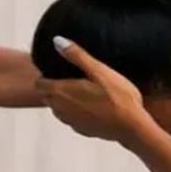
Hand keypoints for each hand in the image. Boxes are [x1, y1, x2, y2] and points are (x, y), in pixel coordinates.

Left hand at [38, 37, 153, 143]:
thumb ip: (76, 55)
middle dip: (53, 88)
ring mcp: (70, 122)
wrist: (132, 126)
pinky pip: (71, 119)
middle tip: (71, 79)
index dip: (46, 76)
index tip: (59, 71)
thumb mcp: (98, 70)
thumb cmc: (117, 97)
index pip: (38, 84)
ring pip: (58, 109)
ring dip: (64, 101)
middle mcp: (60, 109)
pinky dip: (76, 112)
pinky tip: (92, 107)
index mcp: (61, 92)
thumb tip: (57, 41)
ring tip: (82, 92)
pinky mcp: (81, 130)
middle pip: (46, 96)